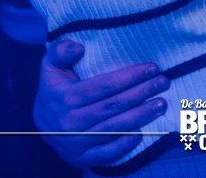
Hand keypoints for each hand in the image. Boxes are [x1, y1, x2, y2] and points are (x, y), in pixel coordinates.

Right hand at [33, 39, 169, 168]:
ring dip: (141, 116)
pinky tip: (143, 131)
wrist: (41, 124)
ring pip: (114, 128)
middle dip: (142, 92)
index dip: (130, 76)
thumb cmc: (54, 89)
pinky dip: (126, 143)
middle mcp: (70, 122)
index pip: (104, 86)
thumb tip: (78, 47)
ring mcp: (76, 142)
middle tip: (163, 82)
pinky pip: (108, 153)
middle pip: (114, 106)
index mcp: (65, 97)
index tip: (151, 67)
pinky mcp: (82, 158)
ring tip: (161, 104)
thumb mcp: (51, 65)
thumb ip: (60, 51)